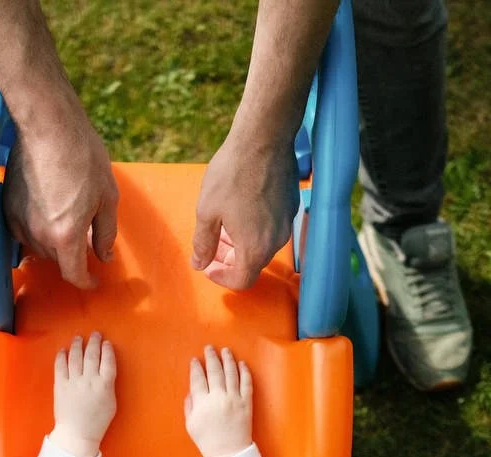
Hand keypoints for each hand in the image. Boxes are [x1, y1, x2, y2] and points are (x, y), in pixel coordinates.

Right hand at [4, 116, 119, 289]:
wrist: (48, 124)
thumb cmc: (83, 155)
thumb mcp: (107, 196)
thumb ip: (106, 233)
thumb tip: (104, 256)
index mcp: (66, 235)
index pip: (73, 274)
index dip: (86, 282)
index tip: (94, 280)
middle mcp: (38, 234)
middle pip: (56, 261)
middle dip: (72, 256)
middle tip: (86, 237)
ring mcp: (18, 221)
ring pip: (38, 248)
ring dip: (53, 243)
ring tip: (66, 218)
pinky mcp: (6, 207)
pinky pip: (22, 232)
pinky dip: (36, 230)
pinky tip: (48, 210)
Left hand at [49, 331, 116, 456]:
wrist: (77, 434)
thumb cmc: (97, 421)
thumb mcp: (111, 403)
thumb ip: (108, 385)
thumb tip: (105, 371)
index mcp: (104, 385)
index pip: (108, 361)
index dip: (107, 350)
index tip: (107, 343)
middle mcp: (89, 380)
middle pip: (92, 355)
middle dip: (94, 342)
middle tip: (95, 334)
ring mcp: (74, 382)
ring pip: (76, 357)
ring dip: (77, 345)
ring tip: (79, 338)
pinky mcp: (60, 385)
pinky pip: (60, 366)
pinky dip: (62, 356)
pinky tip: (63, 350)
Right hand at [185, 346, 252, 456]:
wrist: (229, 453)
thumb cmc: (207, 441)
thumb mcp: (191, 425)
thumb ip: (189, 406)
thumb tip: (191, 391)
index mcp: (202, 403)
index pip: (197, 379)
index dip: (196, 368)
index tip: (195, 360)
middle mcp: (218, 397)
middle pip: (214, 372)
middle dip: (211, 357)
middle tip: (209, 348)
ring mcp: (234, 399)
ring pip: (231, 373)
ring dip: (227, 359)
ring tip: (225, 351)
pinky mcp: (247, 403)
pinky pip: (246, 383)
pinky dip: (244, 371)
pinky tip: (241, 364)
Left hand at [190, 131, 297, 290]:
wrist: (264, 139)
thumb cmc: (232, 174)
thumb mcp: (207, 211)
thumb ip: (203, 243)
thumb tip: (199, 264)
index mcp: (254, 248)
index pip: (242, 281)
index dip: (222, 279)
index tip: (209, 267)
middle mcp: (276, 241)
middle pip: (253, 264)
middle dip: (230, 259)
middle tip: (212, 243)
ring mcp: (287, 223)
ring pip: (263, 245)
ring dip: (242, 243)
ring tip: (223, 224)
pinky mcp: (291, 207)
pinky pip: (272, 228)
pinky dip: (254, 228)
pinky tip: (240, 207)